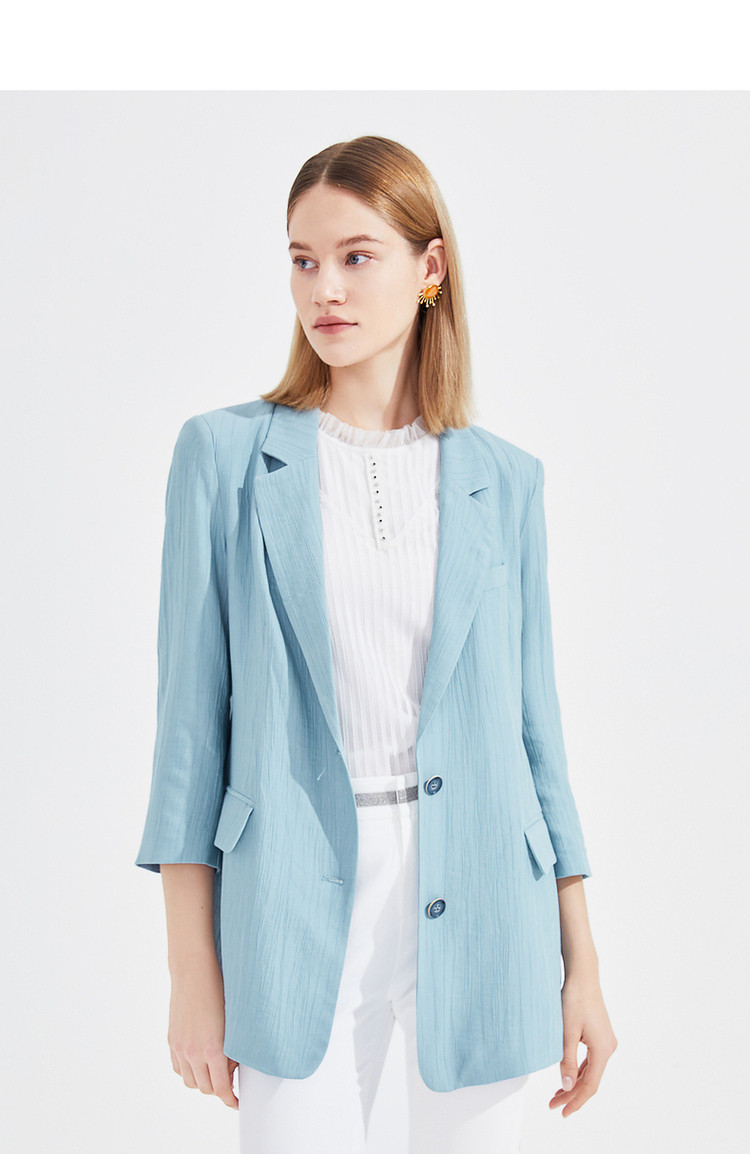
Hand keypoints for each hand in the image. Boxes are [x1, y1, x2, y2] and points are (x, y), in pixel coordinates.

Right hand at [167, 954, 238, 1109]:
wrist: (194, 971)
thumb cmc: (219, 990)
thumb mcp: (233, 1023)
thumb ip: (233, 1049)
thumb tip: (233, 1068)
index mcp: (213, 1049)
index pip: (221, 1089)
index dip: (230, 1099)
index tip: (237, 1102)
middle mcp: (193, 1052)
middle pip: (206, 1088)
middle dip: (219, 1089)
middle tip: (230, 1081)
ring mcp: (180, 1047)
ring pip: (190, 1082)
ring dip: (203, 1082)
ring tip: (215, 1071)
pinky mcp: (172, 1040)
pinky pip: (178, 1068)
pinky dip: (188, 1071)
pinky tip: (198, 1063)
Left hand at [549, 971, 616, 1116]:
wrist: (582, 976)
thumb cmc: (574, 1000)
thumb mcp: (566, 1032)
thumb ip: (567, 1061)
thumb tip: (566, 1087)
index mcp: (603, 1050)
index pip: (590, 1085)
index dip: (576, 1101)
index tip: (562, 1112)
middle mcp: (608, 1048)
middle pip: (590, 1080)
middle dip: (572, 1094)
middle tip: (553, 1105)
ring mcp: (605, 1041)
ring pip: (590, 1071)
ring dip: (574, 1083)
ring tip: (557, 1095)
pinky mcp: (600, 1035)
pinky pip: (590, 1060)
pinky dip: (579, 1070)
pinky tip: (567, 1076)